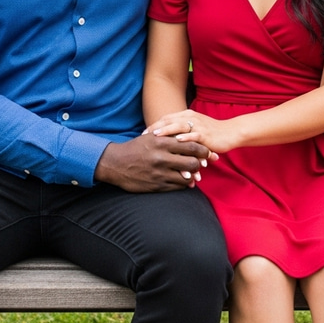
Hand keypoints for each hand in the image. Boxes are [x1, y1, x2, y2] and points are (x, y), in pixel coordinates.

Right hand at [94, 132, 213, 192]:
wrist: (116, 164)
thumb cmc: (136, 147)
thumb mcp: (152, 136)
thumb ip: (171, 136)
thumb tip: (191, 136)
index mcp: (162, 143)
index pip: (191, 146)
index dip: (203, 150)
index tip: (207, 151)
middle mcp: (162, 158)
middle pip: (193, 162)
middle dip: (201, 163)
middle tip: (204, 163)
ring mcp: (160, 173)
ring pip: (187, 177)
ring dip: (194, 175)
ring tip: (195, 173)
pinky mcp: (157, 186)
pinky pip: (178, 186)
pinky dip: (184, 184)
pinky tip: (185, 181)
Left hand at [145, 110, 235, 155]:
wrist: (231, 132)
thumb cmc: (211, 133)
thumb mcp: (194, 129)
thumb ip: (182, 132)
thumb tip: (166, 140)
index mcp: (187, 115)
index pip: (166, 118)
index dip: (154, 125)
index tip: (142, 133)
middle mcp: (191, 118)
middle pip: (169, 120)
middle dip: (155, 127)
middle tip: (143, 135)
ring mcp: (198, 125)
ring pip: (179, 126)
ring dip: (167, 130)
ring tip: (156, 135)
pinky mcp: (206, 134)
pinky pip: (194, 134)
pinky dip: (185, 137)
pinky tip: (177, 140)